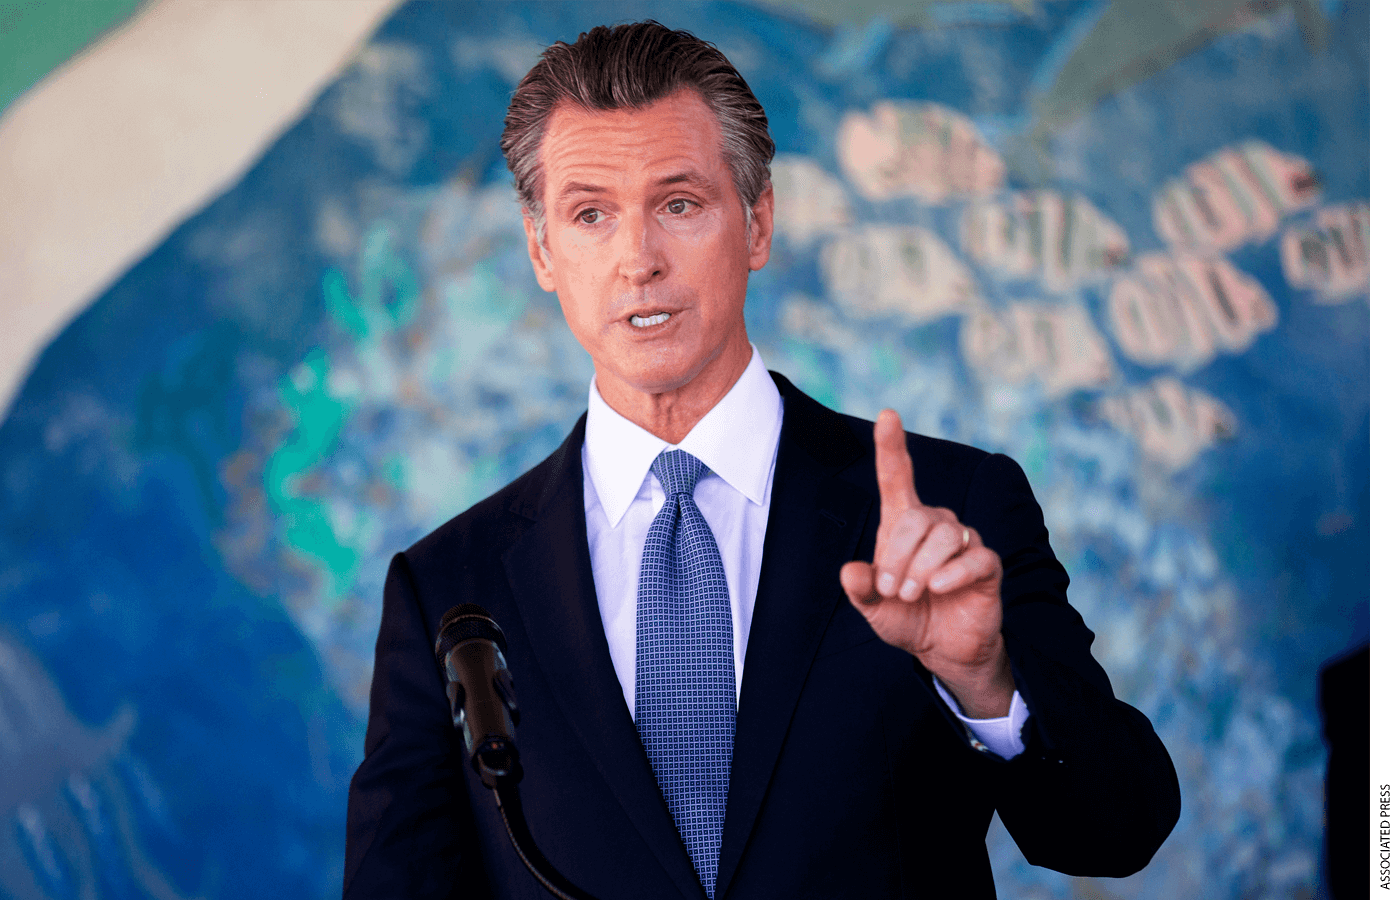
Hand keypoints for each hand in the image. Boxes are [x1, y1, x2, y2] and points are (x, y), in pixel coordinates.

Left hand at [839, 410, 1013, 717]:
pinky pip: (973, 557)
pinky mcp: (987, 565)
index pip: (897, 478)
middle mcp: (935, 525)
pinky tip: (939, 588)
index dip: (891, 447)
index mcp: (903, 525)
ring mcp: (964, 543)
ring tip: (911, 593)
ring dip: (920, 567)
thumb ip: (860, 589)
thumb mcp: (874, 607)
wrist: (944, 650)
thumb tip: (851, 571)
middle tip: (891, 588)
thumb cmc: (908, 618)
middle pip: (917, 517)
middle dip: (898, 554)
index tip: (887, 415)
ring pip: (945, 535)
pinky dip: (951, 573)